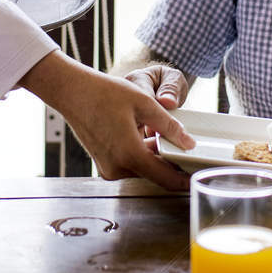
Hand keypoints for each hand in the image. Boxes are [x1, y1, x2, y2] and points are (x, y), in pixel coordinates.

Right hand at [20, 51, 195, 189]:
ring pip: (144, 168)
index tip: (199, 178)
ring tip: (168, 137)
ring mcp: (108, 168)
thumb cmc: (105, 93)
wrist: (73, 92)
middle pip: (155, 174)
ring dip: (157, 156)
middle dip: (173, 164)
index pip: (166, 179)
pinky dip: (142, 154)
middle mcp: (118, 168)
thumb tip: (189, 144)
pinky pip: (131, 164)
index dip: (185, 180)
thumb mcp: (144, 104)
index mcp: (130, 155)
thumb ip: (170, 127)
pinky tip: (147, 135)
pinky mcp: (104, 164)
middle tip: (190, 152)